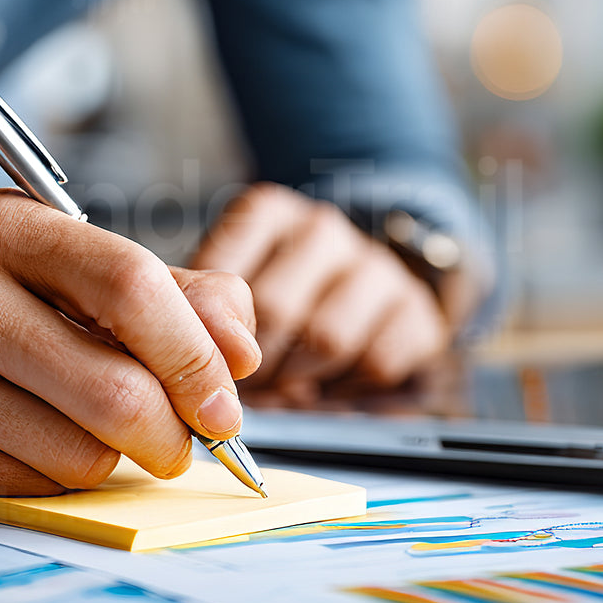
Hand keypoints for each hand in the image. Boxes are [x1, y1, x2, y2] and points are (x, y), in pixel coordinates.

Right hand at [0, 190, 259, 507]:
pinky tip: (27, 445)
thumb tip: (242, 348)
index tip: (228, 395)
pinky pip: (33, 490)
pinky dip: (56, 480)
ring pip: (82, 453)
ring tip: (82, 427)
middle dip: (173, 430)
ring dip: (111, 458)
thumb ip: (169, 290)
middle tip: (182, 440)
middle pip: (115, 388)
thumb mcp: (59, 264)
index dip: (197, 351)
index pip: (128, 284)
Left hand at [191, 183, 449, 404]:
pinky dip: (348, 390)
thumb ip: (202, 309)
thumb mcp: (229, 282)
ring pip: (328, 339)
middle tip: (242, 386)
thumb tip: (185, 356)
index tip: (207, 357)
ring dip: (299, 379)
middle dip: (252, 363)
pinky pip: (376, 365)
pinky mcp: (417, 309)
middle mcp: (322, 227)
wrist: (363, 287)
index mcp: (267, 212)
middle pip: (275, 309)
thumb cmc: (277, 292)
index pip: (225, 274)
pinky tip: (331, 383)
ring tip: (284, 386)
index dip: (213, 332)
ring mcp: (375, 264)